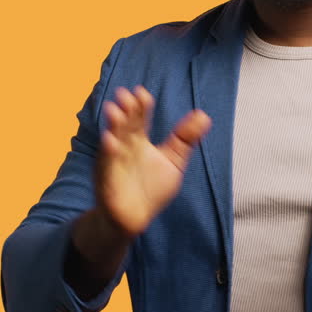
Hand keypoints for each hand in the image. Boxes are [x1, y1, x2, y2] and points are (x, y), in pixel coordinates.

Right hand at [95, 85, 211, 237]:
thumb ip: (185, 138)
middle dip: (125, 110)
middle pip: (124, 125)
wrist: (134, 218)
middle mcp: (124, 147)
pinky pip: (107, 166)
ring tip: (114, 111)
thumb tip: (204, 115)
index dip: (140, 106)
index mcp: (138, 141)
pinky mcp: (108, 180)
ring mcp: (114, 163)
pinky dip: (108, 154)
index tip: (142, 93)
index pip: (139, 119)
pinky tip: (110, 142)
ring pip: (112, 141)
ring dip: (113, 126)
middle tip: (125, 95)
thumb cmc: (151, 188)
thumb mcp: (173, 161)